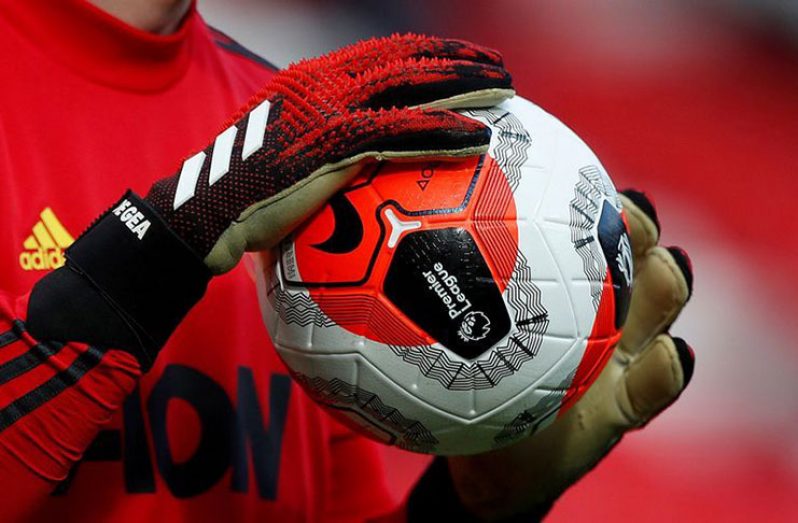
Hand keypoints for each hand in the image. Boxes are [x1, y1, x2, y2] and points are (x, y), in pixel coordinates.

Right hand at [146, 33, 513, 273]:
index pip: (381, 54)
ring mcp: (326, 109)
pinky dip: (442, 133)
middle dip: (457, 58)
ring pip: (409, 86)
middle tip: (498, 65)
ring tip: (504, 87)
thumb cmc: (245, 198)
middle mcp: (321, 82)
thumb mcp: (286, 160)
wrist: (204, 214)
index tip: (464, 58)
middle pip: (404, 58)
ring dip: (463, 84)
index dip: (428, 51)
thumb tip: (363, 173)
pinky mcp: (330, 143)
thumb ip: (326, 152)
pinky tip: (477, 138)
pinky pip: (399, 133)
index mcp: (313, 81)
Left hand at [445, 189, 694, 519]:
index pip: (586, 229)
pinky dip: (668, 369)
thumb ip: (428, 274)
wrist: (487, 456)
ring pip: (660, 307)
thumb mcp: (441, 324)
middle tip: (623, 209)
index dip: (594, 198)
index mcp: (562, 285)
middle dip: (640, 227)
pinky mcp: (626, 408)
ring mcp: (619, 357)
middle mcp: (598, 311)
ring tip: (660, 265)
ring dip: (666, 283)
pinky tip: (666, 354)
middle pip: (632, 251)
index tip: (580, 179)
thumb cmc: (464, 380)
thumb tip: (379, 195)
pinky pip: (658, 386)